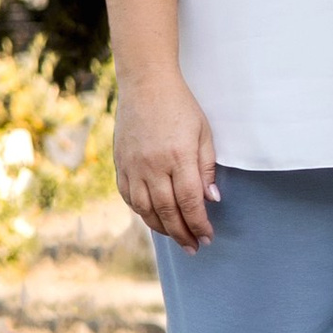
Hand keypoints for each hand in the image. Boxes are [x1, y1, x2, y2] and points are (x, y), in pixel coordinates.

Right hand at [113, 70, 218, 248]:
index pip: (190, 201)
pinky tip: (153, 218)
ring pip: (145, 209)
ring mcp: (133, 166)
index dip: (199, 224)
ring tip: (176, 237)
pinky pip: (129, 197)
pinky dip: (141, 212)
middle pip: (167, 211)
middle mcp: (153, 165)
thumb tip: (211, 199)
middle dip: (182, 233)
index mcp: (178, 156)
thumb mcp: (204, 133)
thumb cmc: (181, 107)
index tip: (207, 237)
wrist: (146, 85)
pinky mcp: (120, 164)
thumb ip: (207, 168)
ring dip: (161, 228)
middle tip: (194, 247)